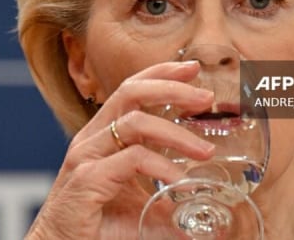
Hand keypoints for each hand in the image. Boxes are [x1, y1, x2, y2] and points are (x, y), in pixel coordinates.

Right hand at [25, 61, 215, 239]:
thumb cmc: (96, 227)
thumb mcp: (141, 204)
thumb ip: (168, 195)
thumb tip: (206, 199)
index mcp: (103, 136)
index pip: (131, 90)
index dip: (161, 74)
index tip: (192, 69)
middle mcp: (92, 139)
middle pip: (131, 92)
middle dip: (171, 88)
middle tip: (206, 98)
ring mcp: (86, 156)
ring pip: (134, 122)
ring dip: (176, 132)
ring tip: (205, 151)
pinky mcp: (86, 179)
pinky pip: (131, 159)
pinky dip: (161, 166)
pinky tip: (180, 180)